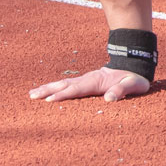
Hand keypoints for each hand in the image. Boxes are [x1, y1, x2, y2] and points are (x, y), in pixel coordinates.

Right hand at [29, 68, 151, 103]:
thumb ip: (122, 90)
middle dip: (48, 91)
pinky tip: (45, 92)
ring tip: (32, 94)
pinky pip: (66, 85)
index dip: (64, 95)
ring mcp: (84, 80)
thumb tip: (109, 98)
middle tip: (32, 96)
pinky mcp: (84, 82)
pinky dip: (54, 88)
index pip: (77, 89)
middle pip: (64, 85)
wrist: (133, 65)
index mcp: (96, 81)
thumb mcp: (133, 84)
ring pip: (62, 84)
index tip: (49, 100)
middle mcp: (87, 79)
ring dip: (47, 88)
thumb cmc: (134, 78)